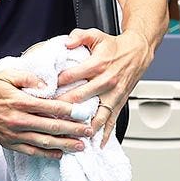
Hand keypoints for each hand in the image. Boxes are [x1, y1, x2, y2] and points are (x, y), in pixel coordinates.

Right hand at [0, 69, 93, 159]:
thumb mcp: (6, 75)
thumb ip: (29, 78)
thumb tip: (48, 85)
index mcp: (19, 102)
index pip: (50, 108)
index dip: (69, 111)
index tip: (84, 113)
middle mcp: (17, 120)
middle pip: (51, 127)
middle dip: (73, 130)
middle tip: (89, 131)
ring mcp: (13, 134)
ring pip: (44, 142)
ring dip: (64, 144)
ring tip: (80, 146)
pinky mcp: (8, 142)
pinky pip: (30, 151)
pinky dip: (46, 154)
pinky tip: (59, 154)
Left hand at [56, 29, 151, 146]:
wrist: (137, 53)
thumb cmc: (113, 46)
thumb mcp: (96, 35)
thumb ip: (79, 36)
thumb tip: (65, 42)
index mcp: (97, 65)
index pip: (71, 77)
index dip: (55, 85)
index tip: (41, 94)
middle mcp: (106, 82)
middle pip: (80, 98)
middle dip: (62, 109)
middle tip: (46, 118)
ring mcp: (113, 95)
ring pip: (96, 115)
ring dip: (82, 127)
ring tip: (68, 137)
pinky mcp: (119, 103)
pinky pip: (111, 121)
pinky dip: (103, 134)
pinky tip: (94, 145)